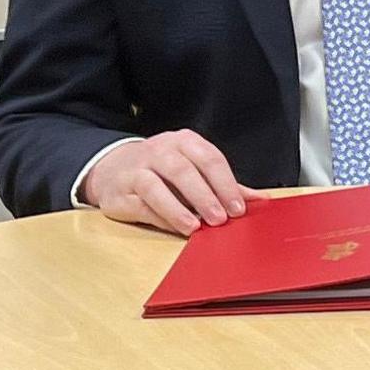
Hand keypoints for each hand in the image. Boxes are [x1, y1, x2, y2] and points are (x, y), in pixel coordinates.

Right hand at [82, 130, 263, 233]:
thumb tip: (258, 199)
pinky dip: (160, 217)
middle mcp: (160, 151)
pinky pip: (141, 205)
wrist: (111, 168)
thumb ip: (224, 183)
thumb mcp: (193, 167)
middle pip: (183, 171)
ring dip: (178, 208)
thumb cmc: (161, 169)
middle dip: (205, 196)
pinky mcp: (122, 192)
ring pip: (156, 186)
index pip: (209, 159)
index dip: (226, 184)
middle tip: (221, 218)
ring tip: (195, 227)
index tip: (239, 207)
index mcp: (184, 142)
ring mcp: (138, 170)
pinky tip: (175, 227)